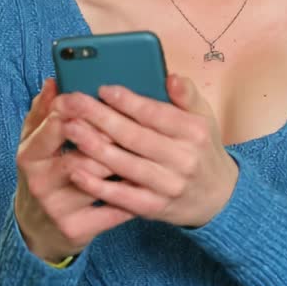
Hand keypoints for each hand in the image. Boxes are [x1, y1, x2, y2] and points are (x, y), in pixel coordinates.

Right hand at [12, 78, 135, 262]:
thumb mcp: (35, 140)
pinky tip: (148, 180)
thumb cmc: (43, 172)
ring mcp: (57, 208)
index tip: (106, 96)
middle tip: (138, 122)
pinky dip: (132, 194)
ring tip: (149, 148)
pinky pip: (112, 209)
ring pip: (100, 180)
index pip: (58, 125)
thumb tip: (54, 81)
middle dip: (111, 137)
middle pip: (82, 153)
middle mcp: (40, 181)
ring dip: (126, 164)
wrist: (37, 228)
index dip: (85, 110)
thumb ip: (43, 111)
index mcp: (30, 153)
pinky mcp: (76, 229)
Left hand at [54, 74, 239, 227]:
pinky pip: (121, 196)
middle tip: (70, 103)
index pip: (155, 113)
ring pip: (124, 164)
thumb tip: (171, 77)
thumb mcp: (203, 118)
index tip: (102, 89)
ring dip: (92, 146)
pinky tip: (76, 170)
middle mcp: (183, 159)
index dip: (127, 101)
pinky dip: (97, 184)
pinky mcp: (154, 208)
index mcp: (194, 131)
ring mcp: (168, 186)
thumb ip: (187, 95)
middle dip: (98, 118)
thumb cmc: (201, 149)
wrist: (217, 197)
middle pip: (134, 136)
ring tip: (68, 129)